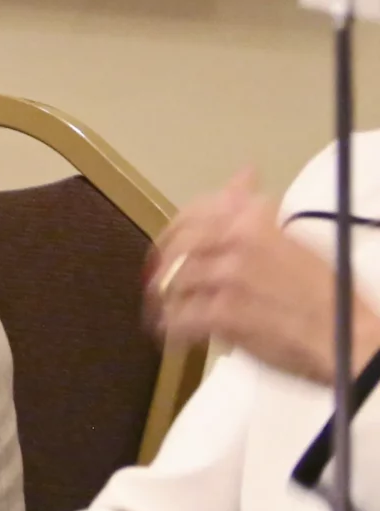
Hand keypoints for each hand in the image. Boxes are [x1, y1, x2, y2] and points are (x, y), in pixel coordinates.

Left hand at [146, 171, 379, 385]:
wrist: (348, 337)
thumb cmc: (328, 293)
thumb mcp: (295, 238)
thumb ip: (257, 209)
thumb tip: (243, 173)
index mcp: (253, 219)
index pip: (195, 212)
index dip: (177, 230)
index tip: (171, 244)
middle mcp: (234, 241)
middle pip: (176, 246)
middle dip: (165, 265)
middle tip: (162, 283)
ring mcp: (225, 277)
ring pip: (173, 281)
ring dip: (167, 300)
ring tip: (169, 312)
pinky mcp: (221, 313)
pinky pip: (178, 318)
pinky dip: (173, 328)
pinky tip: (177, 335)